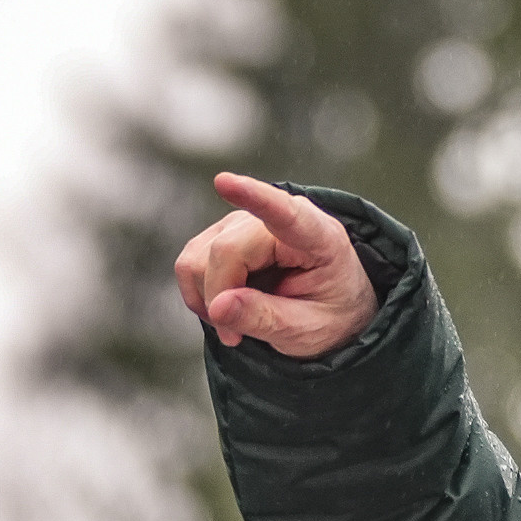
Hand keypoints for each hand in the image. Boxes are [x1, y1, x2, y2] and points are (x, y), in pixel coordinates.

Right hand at [175, 173, 379, 356]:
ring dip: (207, 298)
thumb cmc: (330, 317)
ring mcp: (245, 223)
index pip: (286, 214)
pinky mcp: (223, 233)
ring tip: (235, 325)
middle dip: (220, 299)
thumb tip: (218, 307)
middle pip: (225, 251)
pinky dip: (198, 293)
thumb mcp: (307, 331)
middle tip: (234, 338)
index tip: (223, 182)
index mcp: (320, 238)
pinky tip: (224, 308)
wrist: (331, 312)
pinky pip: (189, 262)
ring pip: (197, 257)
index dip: (254, 198)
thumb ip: (265, 319)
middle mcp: (280, 220)